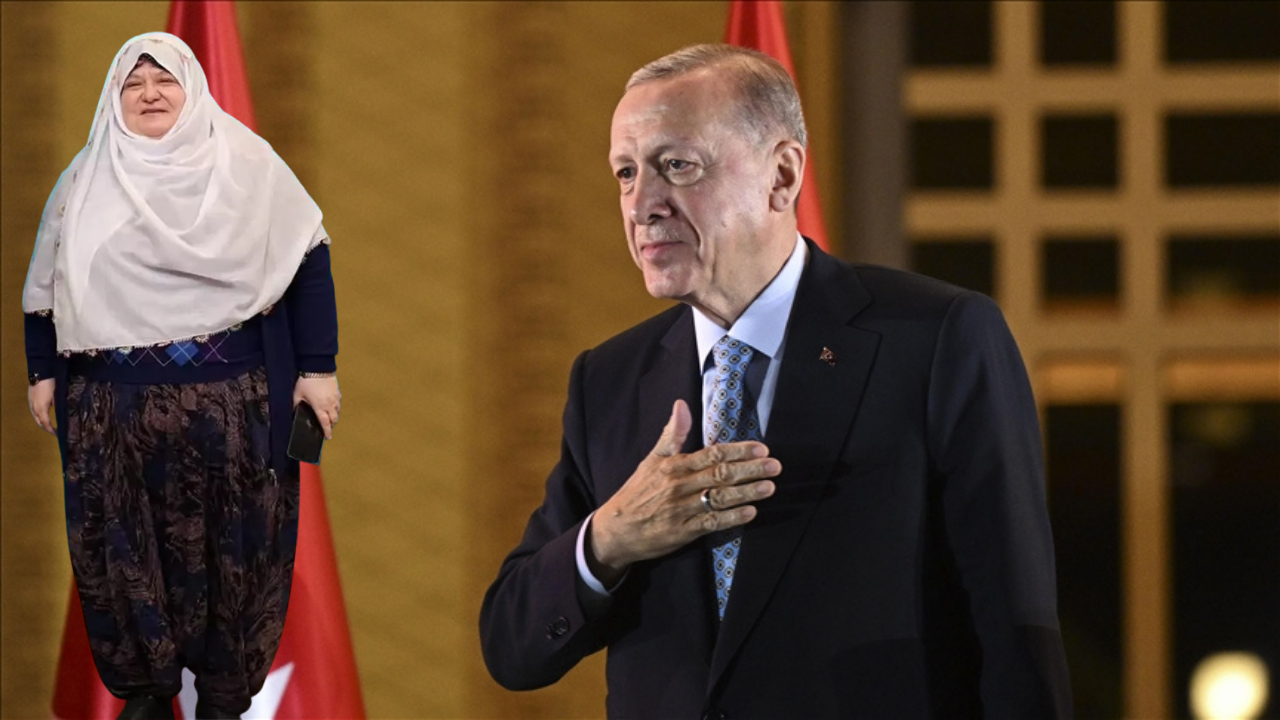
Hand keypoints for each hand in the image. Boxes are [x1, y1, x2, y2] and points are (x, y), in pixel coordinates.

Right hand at [28, 378, 55, 434]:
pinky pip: (35, 412)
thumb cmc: (50, 385)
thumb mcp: (57, 397)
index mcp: (41, 409)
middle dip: (46, 428)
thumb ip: (58, 407)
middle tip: (54, 431)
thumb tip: (61, 415)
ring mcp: (31, 404)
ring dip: (42, 422)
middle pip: (39, 422)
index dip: (51, 430)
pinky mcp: (31, 400)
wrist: (40, 374)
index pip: (46, 424)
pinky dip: (39, 416)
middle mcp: (35, 408)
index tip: (57, 434)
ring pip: (36, 417)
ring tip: (49, 425)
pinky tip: (44, 415)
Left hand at [293, 375, 340, 438]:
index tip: (327, 437)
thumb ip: (296, 404)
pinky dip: (336, 408)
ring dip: (334, 417)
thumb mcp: (297, 394)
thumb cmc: (307, 381)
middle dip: (331, 425)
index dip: (327, 431)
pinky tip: (331, 406)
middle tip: (327, 428)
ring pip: (337, 412)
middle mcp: (329, 404)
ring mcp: (335, 398)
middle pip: (334, 419)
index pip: (325, 423)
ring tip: (330, 418)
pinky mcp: (337, 392)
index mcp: (319, 407)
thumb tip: (293, 411)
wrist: (318, 367)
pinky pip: (338, 403)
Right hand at [587, 399, 779, 585]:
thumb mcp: (650, 459)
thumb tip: (681, 404)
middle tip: (775, 465)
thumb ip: (671, 434)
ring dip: (747, 492)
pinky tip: (750, 513)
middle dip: (750, 469)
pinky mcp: (684, 532)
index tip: (761, 448)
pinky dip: (732, 518)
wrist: (616, 530)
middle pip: (721, 475)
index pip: (712, 454)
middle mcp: (680, 486)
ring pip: (720, 498)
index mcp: (674, 466)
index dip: (738, 451)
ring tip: (769, 487)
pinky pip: (712, 523)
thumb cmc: (637, 492)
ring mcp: (683, 510)